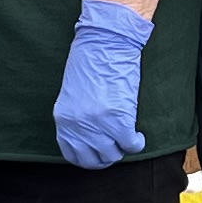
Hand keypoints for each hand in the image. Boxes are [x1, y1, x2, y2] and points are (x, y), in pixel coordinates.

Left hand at [54, 0, 152, 169]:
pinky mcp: (119, 121)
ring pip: (113, 154)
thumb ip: (77, 117)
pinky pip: (131, 145)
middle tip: (116, 149)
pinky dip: (137, 143)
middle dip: (107, 157)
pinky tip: (138, 136)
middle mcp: (78, 127)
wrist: (105, 43)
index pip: (72, 155)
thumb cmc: (90, 62)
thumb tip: (90, 136)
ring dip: (122, 149)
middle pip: (94, 160)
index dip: (88, 158)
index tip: (99, 154)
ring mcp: (98, 126)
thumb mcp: (73, 94)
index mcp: (63, 119)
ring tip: (127, 138)